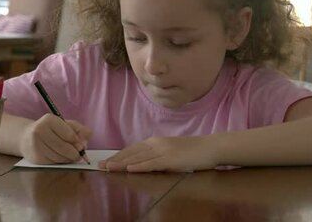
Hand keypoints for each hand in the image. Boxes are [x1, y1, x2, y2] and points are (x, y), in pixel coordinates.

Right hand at [19, 113, 91, 163]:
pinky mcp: (35, 157)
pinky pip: (53, 163)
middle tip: (79, 155)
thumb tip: (87, 139)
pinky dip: (60, 162)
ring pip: (59, 157)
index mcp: (49, 120)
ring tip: (70, 156)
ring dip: (68, 159)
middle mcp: (40, 131)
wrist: (26, 137)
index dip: (77, 142)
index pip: (69, 134)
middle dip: (75, 153)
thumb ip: (78, 129)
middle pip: (64, 147)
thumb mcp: (64, 124)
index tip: (81, 146)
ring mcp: (36, 145)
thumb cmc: (49, 130)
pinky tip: (60, 158)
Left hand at [98, 135, 218, 171]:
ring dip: (122, 163)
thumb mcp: (169, 151)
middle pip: (130, 153)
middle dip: (114, 160)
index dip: (117, 155)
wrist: (211, 147)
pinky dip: (139, 166)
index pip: (131, 149)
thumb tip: (142, 162)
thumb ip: (156, 155)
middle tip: (100, 166)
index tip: (105, 161)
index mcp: (154, 142)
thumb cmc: (192, 151)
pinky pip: (152, 164)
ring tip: (109, 168)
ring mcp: (163, 151)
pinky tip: (129, 169)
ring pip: (138, 158)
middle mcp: (156, 144)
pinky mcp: (171, 159)